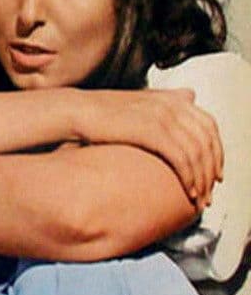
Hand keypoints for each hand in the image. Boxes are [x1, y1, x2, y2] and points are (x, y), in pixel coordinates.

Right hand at [78, 89, 222, 206]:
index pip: (209, 125)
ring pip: (198, 153)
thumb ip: (166, 100)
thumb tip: (190, 95)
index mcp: (172, 98)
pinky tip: (188, 191)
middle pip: (208, 140)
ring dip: (203, 179)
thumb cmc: (102, 113)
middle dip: (213, 168)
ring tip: (200, 198)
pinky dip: (189, 178)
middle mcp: (173, 104)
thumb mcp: (140, 102)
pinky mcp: (153, 131)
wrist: (77, 112)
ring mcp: (164, 117)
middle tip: (211, 190)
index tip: (215, 170)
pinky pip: (182, 158)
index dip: (217, 150)